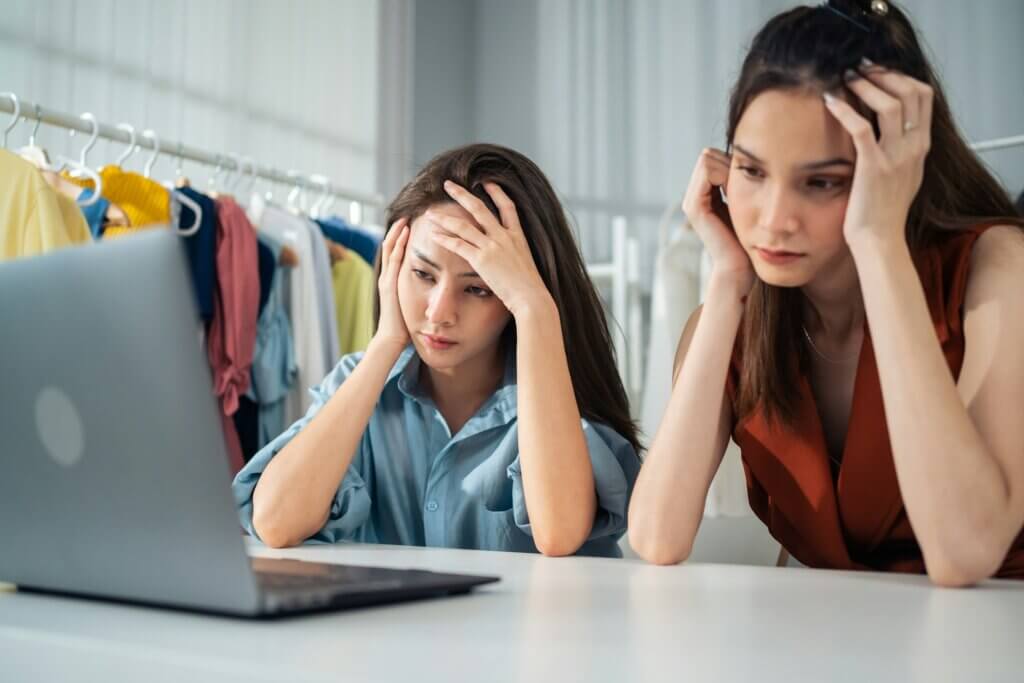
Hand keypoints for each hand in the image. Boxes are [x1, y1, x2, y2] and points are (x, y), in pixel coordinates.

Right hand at [373, 218, 410, 349]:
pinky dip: (399, 243)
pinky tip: (405, 231)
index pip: (398, 252)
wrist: (392, 340)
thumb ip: (420, 293)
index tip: (415, 223)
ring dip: (398, 231)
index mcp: (394, 280)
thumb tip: (433, 288)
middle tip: (410, 212)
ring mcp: (387, 279)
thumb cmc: (405, 326)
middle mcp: (388, 276)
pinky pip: (394, 259)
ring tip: (407, 215)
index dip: (404, 237)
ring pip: (391, 248)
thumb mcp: (414, 304)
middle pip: (392, 245)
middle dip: (400, 229)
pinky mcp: (389, 284)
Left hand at [425, 180, 551, 318]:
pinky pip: (458, 245)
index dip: (497, 192)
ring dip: (444, 218)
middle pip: (479, 208)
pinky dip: (444, 239)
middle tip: (448, 184)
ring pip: (463, 225)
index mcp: (517, 236)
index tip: (487, 182)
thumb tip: (509, 260)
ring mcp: (492, 246)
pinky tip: (433, 235)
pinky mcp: (481, 259)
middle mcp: (504, 236)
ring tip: (430, 213)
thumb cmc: (530, 288)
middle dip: (461, 194)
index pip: (508, 206)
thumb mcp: (526, 264)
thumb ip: (515, 256)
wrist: (531, 297)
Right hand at [682, 148, 753, 295]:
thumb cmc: (749, 239)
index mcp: (703, 196)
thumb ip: (742, 184)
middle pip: (710, 155)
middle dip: (731, 163)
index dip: (734, 162)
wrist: (740, 267)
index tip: (754, 178)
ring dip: (730, 167)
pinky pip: (707, 169)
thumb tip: (752, 159)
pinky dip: (725, 172)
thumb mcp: (747, 204)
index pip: (713, 157)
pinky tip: (741, 188)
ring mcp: (691, 201)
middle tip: (752, 181)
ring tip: (746, 187)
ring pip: (708, 158)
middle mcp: (693, 196)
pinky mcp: (694, 206)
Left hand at [824, 62, 932, 248]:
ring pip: (889, 104)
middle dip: (884, 74)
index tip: (878, 70)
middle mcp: (914, 148)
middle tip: (859, 67)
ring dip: (865, 85)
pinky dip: (845, 110)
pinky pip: (861, 129)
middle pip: (910, 92)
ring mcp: (896, 157)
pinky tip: (830, 101)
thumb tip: (890, 130)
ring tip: (844, 77)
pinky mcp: (873, 167)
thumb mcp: (903, 175)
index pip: (923, 96)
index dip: (900, 77)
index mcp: (921, 147)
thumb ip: (902, 151)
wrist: (879, 241)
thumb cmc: (883, 212)